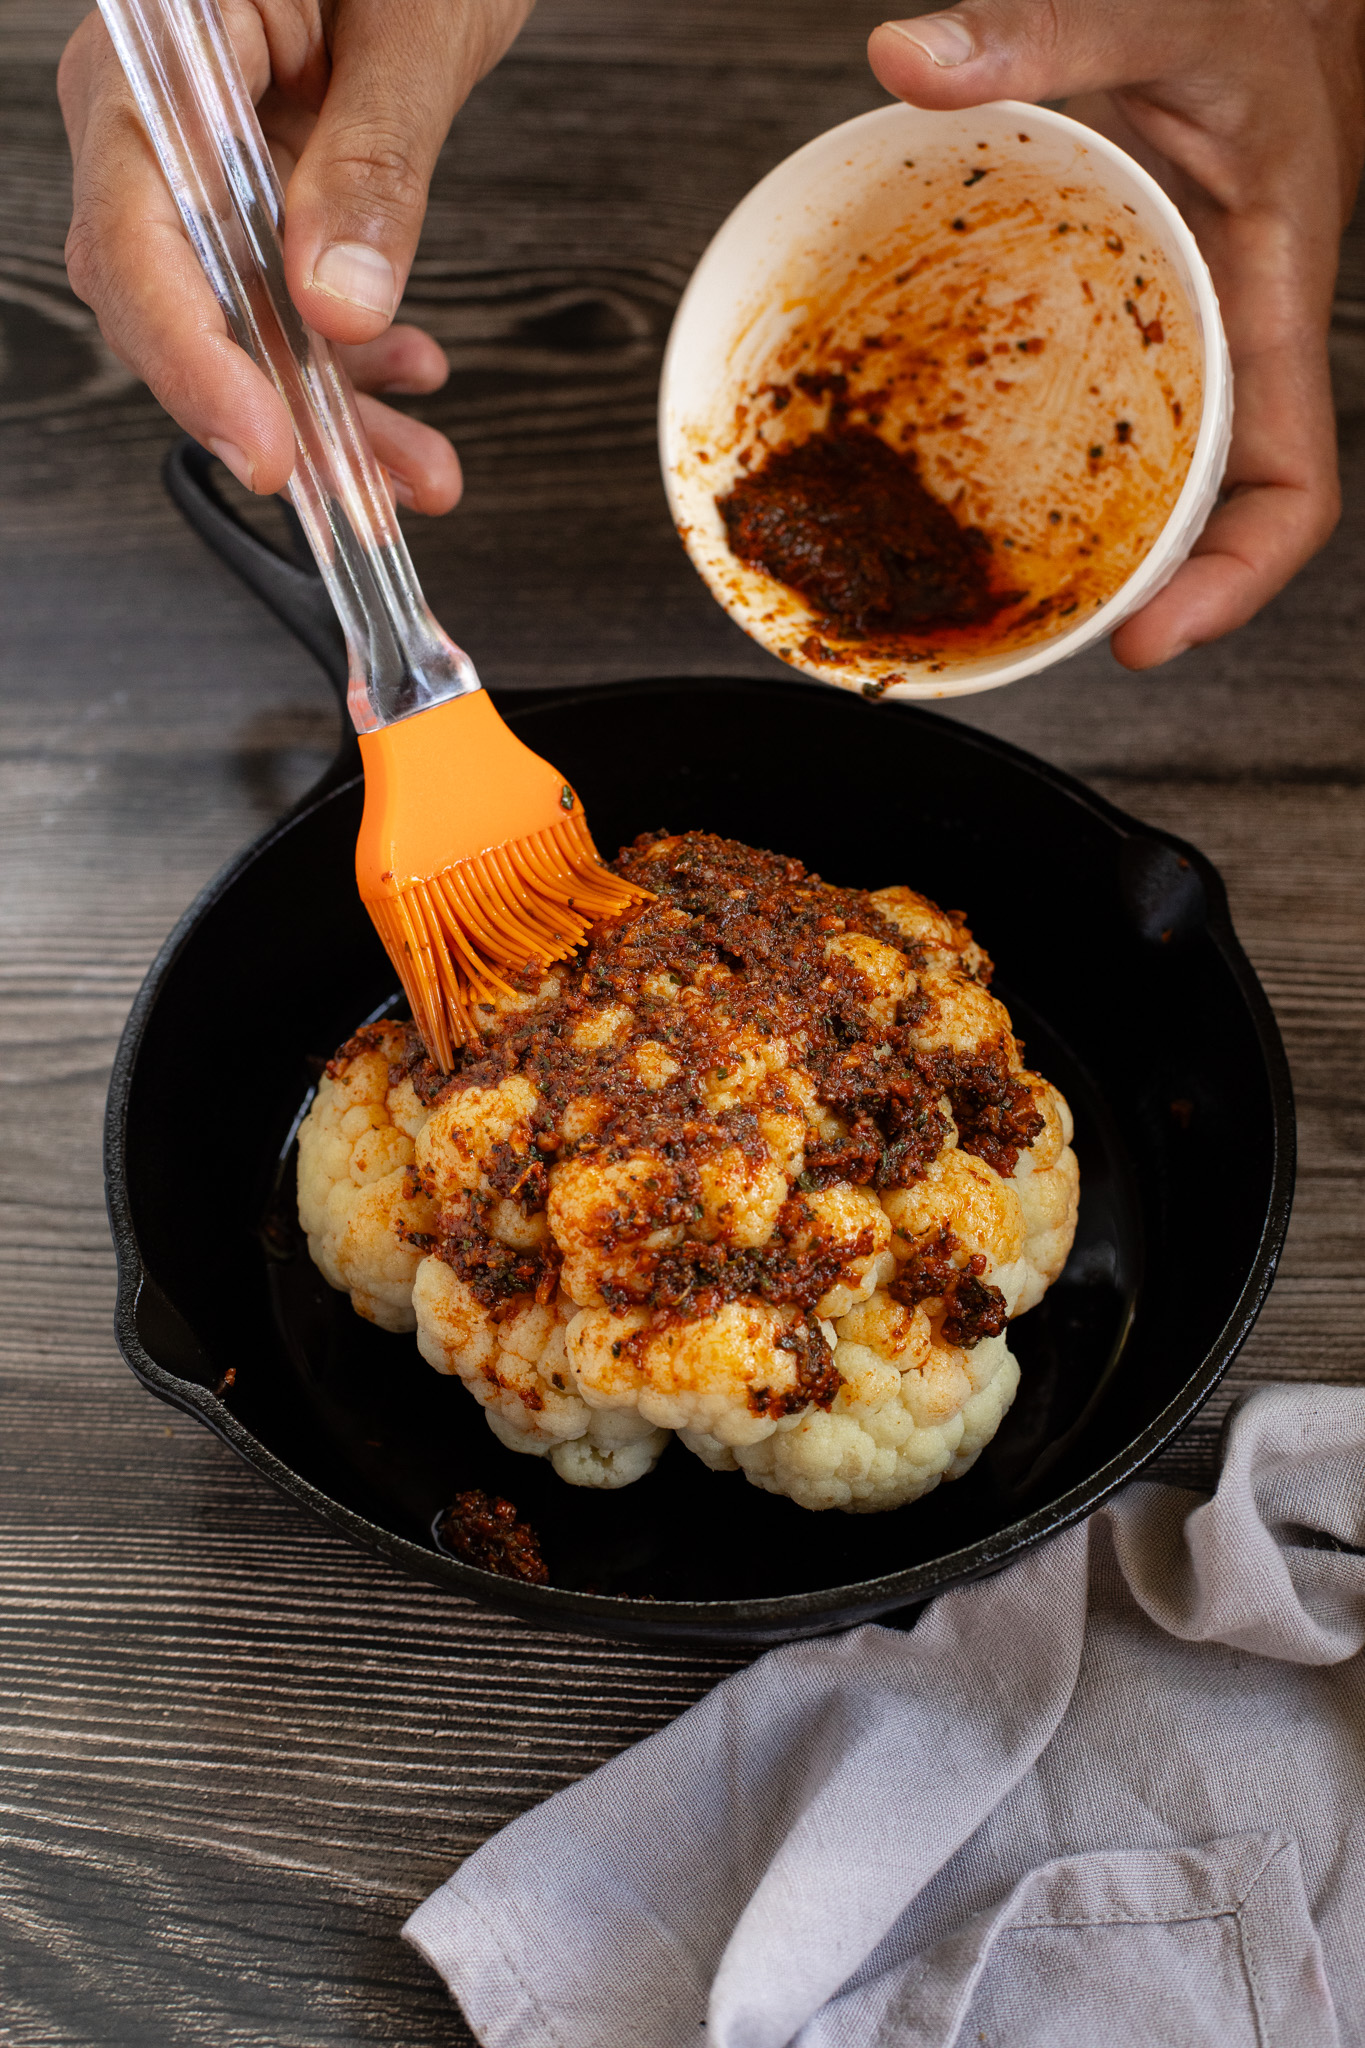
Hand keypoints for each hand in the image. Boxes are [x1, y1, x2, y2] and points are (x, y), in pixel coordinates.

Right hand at [58, 0, 531, 511]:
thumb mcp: (414, 23)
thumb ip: (371, 162)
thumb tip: (335, 308)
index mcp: (165, 42)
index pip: (135, 228)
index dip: (192, 358)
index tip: (265, 449)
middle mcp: (165, 101)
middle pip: (169, 292)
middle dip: (265, 406)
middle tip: (351, 490)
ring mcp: (209, 145)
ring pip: (235, 312)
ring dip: (326, 406)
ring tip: (416, 467)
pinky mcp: (263, 173)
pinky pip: (280, 286)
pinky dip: (348, 352)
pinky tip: (409, 377)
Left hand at [869, 0, 1364, 667]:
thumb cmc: (1260, 6)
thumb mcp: (1168, 7)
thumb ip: (1047, 29)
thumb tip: (912, 57)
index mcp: (1265, 298)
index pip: (1286, 487)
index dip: (1232, 582)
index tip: (1147, 636)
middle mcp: (1222, 339)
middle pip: (1198, 515)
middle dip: (1126, 590)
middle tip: (1022, 635)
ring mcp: (1172, 331)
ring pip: (1135, 469)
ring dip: (1069, 534)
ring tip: (969, 582)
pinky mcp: (1120, 306)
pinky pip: (1080, 401)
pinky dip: (1020, 445)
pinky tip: (940, 465)